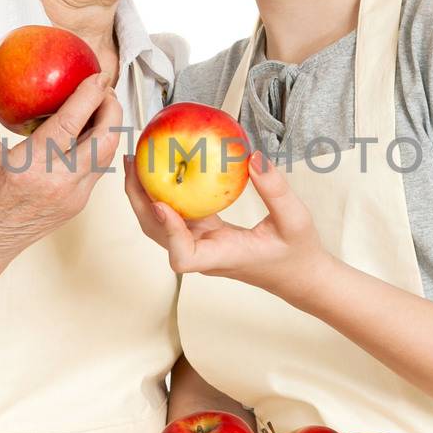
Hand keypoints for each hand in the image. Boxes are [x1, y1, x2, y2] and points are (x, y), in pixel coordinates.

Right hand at [0, 52, 122, 266]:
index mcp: (29, 168)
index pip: (71, 124)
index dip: (91, 95)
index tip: (97, 73)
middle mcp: (58, 185)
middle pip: (106, 139)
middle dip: (112, 107)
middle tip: (102, 86)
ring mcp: (72, 198)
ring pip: (107, 155)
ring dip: (109, 126)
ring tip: (98, 104)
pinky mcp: (77, 206)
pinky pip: (97, 169)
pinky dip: (98, 145)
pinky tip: (87, 129)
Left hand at [123, 148, 326, 294]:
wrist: (299, 275)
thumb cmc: (298, 254)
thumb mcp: (296, 220)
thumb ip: (276, 190)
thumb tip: (253, 158)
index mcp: (223, 257)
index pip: (184, 256)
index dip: (168, 231)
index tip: (162, 204)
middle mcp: (205, 252)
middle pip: (159, 234)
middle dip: (140, 200)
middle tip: (133, 161)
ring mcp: (202, 244)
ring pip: (162, 224)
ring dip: (145, 195)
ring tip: (138, 160)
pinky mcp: (205, 234)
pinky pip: (178, 214)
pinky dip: (166, 192)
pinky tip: (164, 167)